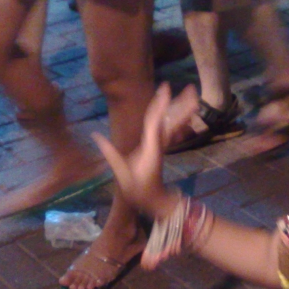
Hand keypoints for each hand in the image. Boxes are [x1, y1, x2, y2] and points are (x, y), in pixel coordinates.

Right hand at [92, 83, 198, 218]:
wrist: (153, 201)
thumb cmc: (138, 190)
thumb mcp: (122, 174)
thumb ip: (110, 154)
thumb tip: (95, 135)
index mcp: (150, 146)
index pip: (155, 120)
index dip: (160, 103)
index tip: (166, 87)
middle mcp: (159, 142)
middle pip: (171, 118)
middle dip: (181, 103)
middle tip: (192, 87)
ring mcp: (162, 144)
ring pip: (175, 122)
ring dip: (184, 108)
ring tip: (193, 93)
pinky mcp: (161, 147)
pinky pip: (172, 128)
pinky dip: (178, 117)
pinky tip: (183, 109)